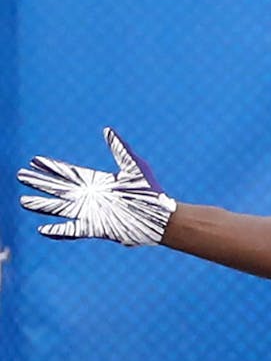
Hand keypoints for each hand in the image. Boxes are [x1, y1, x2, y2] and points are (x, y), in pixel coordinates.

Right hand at [17, 127, 175, 245]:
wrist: (160, 217)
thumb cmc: (150, 191)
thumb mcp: (134, 166)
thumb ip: (120, 148)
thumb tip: (108, 130)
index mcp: (97, 181)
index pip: (68, 172)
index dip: (51, 166)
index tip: (34, 160)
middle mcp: (90, 197)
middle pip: (58, 188)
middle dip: (39, 181)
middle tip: (20, 175)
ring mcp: (91, 213)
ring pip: (59, 208)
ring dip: (41, 204)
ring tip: (24, 200)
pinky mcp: (95, 228)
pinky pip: (72, 230)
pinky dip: (57, 230)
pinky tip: (42, 229)